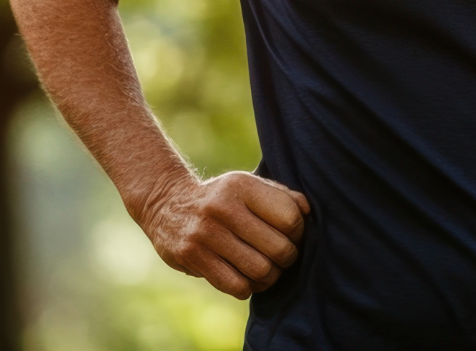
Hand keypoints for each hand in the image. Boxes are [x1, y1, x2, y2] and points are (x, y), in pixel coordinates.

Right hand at [137, 170, 311, 298]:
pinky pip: (235, 285)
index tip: (293, 237)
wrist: (166, 203)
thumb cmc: (222, 197)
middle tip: (283, 259)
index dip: (299, 233)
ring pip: (259, 270)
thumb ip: (281, 196)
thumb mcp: (249, 185)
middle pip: (278, 248)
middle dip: (287, 259)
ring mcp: (205, 232)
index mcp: (243, 186)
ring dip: (270, 277)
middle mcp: (223, 207)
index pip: (290, 218)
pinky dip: (248, 288)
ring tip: (268, 272)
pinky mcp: (191, 255)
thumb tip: (309, 212)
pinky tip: (247, 280)